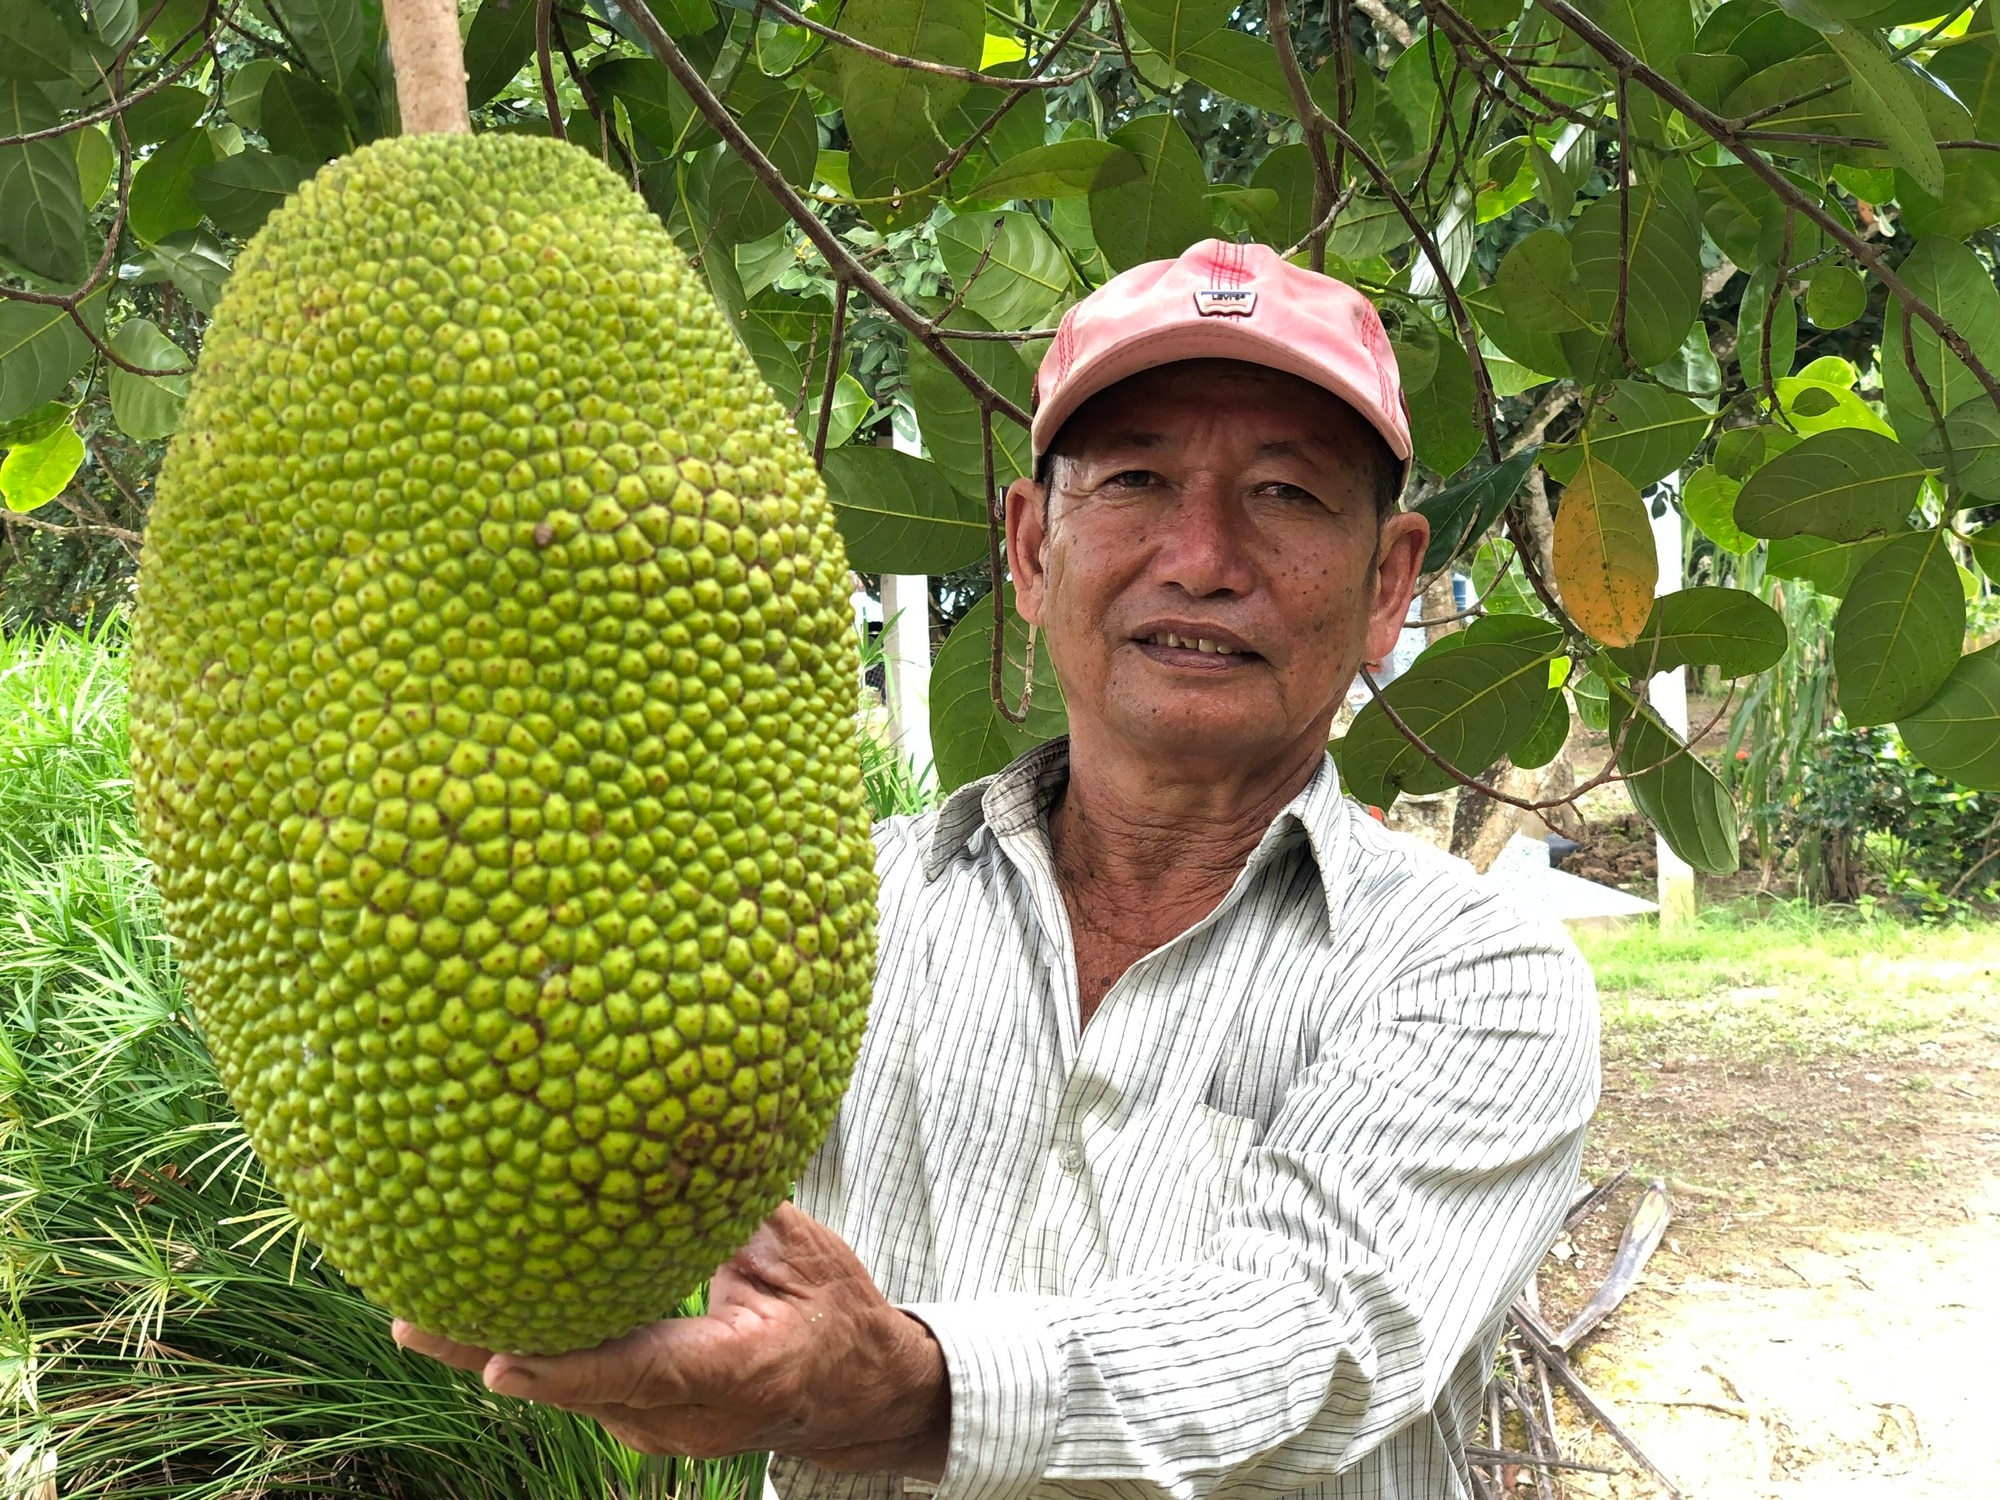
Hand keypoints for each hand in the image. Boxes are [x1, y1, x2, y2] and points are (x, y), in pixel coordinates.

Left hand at [393, 1204, 950, 1477]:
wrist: (860, 1396)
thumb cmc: (838, 1315)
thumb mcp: (804, 1254)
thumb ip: (735, 1209)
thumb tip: (676, 1137)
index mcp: (738, 1370)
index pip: (644, 1371)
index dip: (569, 1367)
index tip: (499, 1361)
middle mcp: (688, 1416)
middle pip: (575, 1388)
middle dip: (489, 1355)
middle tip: (413, 1324)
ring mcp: (661, 1428)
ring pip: (565, 1391)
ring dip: (492, 1353)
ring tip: (415, 1316)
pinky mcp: (643, 1418)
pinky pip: (578, 1385)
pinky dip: (530, 1352)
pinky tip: (474, 1318)